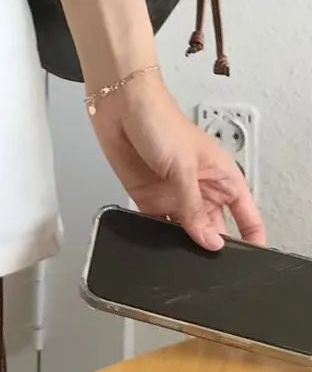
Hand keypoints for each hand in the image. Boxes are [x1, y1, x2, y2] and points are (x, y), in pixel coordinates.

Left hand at [89, 71, 266, 250]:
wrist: (119, 105)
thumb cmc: (159, 118)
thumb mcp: (184, 165)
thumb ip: (195, 207)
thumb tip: (211, 242)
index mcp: (221, 176)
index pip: (246, 214)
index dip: (253, 236)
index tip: (253, 260)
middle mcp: (199, 188)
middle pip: (215, 228)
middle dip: (214, 247)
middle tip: (211, 266)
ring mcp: (174, 195)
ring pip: (187, 232)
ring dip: (186, 244)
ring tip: (186, 259)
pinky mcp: (149, 198)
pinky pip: (158, 226)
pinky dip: (159, 237)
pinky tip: (160, 245)